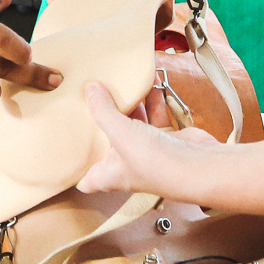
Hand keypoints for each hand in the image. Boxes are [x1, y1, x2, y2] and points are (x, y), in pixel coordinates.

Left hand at [78, 84, 224, 195]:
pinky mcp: (166, 139)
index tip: (64, 148)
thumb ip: (103, 110)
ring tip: (119, 82)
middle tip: (90, 99)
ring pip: (132, 125)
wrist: (199, 166)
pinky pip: (154, 116)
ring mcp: (147, 151)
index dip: (75, 169)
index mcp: (109, 174)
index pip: (85, 180)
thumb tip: (89, 88)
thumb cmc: (156, 162)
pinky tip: (150, 83)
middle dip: (101, 122)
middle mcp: (126, 165)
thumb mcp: (121, 133)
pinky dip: (152, 101)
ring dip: (129, 105)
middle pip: (107, 143)